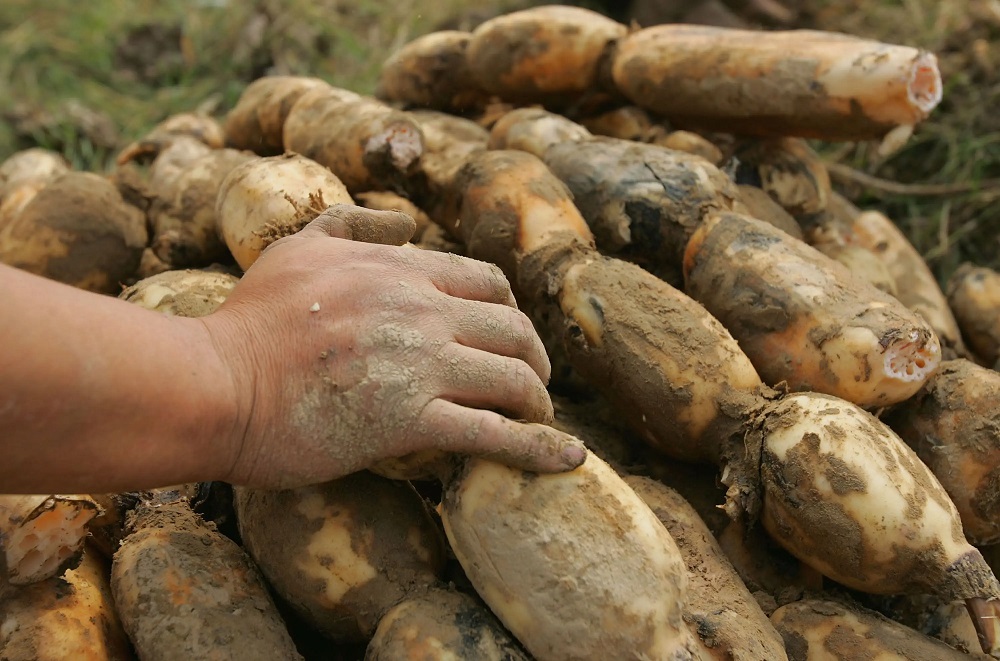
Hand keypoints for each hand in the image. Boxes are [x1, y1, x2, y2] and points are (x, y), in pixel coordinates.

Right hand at [201, 207, 586, 487]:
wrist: (213, 385)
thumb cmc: (249, 323)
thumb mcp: (297, 246)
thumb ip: (352, 223)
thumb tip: (404, 222)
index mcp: (398, 269)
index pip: (487, 283)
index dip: (511, 313)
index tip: (512, 340)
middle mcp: (419, 308)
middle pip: (514, 328)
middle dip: (535, 358)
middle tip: (535, 384)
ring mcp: (419, 363)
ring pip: (515, 378)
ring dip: (539, 401)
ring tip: (541, 420)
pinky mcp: (410, 419)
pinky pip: (495, 434)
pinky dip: (540, 448)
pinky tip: (567, 460)